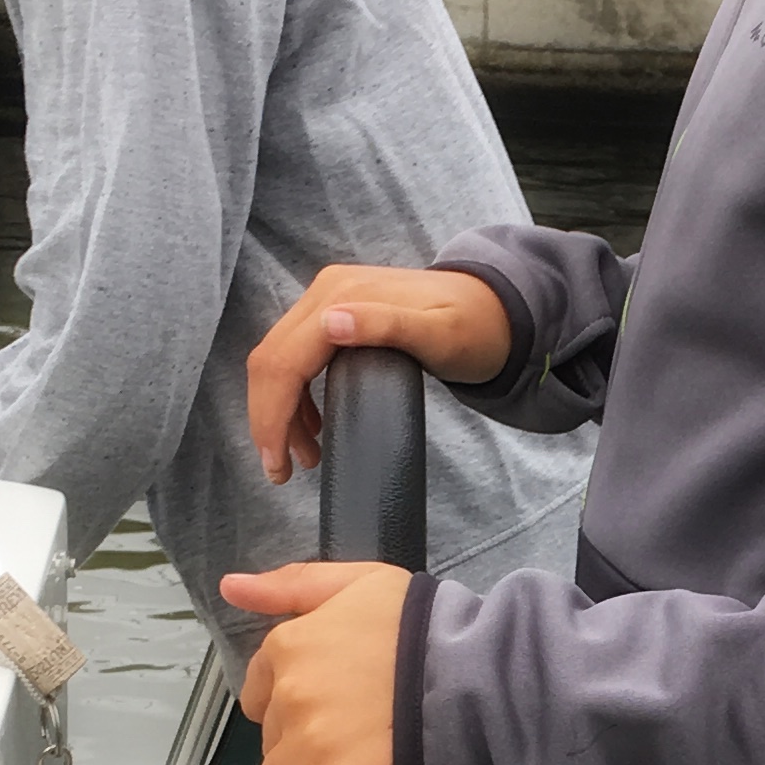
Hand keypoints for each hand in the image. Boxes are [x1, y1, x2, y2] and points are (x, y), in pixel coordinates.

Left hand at [217, 560, 410, 764]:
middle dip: (301, 742)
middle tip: (353, 736)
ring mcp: (310, 747)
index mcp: (289, 646)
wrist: (474, 677)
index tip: (329, 708)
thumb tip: (232, 587)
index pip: (259, 694)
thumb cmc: (423, 627)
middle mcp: (290, 697)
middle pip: (272, 739)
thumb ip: (292, 585)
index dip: (291, 705)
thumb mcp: (360, 581)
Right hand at [244, 265, 510, 482]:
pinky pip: (298, 357)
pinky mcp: (337, 312)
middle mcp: (327, 292)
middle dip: (268, 420)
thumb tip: (331, 324)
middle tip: (281, 472)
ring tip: (305, 458)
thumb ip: (387, 327)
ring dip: (280, 412)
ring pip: (280, 360)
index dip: (272, 416)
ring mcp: (330, 300)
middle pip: (272, 360)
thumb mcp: (439, 334)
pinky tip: (314, 428)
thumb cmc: (474, 328)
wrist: (495, 309)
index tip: (277, 465)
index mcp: (341, 296)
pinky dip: (296, 397)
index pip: (284, 361)